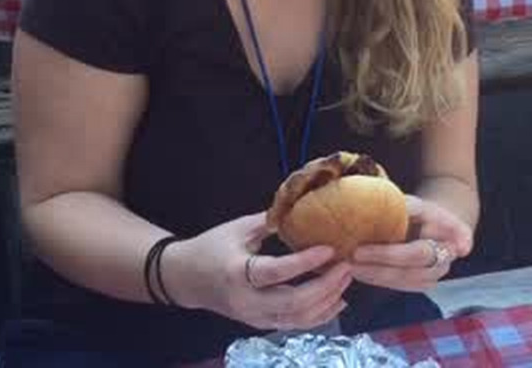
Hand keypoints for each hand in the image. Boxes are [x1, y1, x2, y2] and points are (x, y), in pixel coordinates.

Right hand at [166, 214, 352, 331]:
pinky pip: (294, 324)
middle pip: (292, 303)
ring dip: (326, 302)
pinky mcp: (260, 323)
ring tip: (346, 280)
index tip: (330, 249)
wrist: (185, 278)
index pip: (276, 272)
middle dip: (325, 287)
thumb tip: (303, 206)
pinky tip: (336, 300)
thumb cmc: (211, 247)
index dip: (305, 262)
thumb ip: (270, 221)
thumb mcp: (238, 228)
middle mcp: (246, 301)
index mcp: (237, 272)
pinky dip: (318, 315)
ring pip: (297, 319)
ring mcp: (253, 317)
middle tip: (346, 266)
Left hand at [349, 194, 473, 291]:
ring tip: (349, 265)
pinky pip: (400, 286)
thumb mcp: (409, 203)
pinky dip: (376, 280)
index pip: (454, 229)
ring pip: (407, 277)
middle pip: (418, 258)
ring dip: (376, 273)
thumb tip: (404, 211)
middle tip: (356, 252)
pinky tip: (357, 272)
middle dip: (385, 258)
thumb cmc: (410, 212)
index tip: (461, 247)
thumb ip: (405, 207)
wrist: (418, 228)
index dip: (458, 237)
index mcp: (449, 226)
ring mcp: (436, 273)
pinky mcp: (421, 285)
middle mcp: (447, 253)